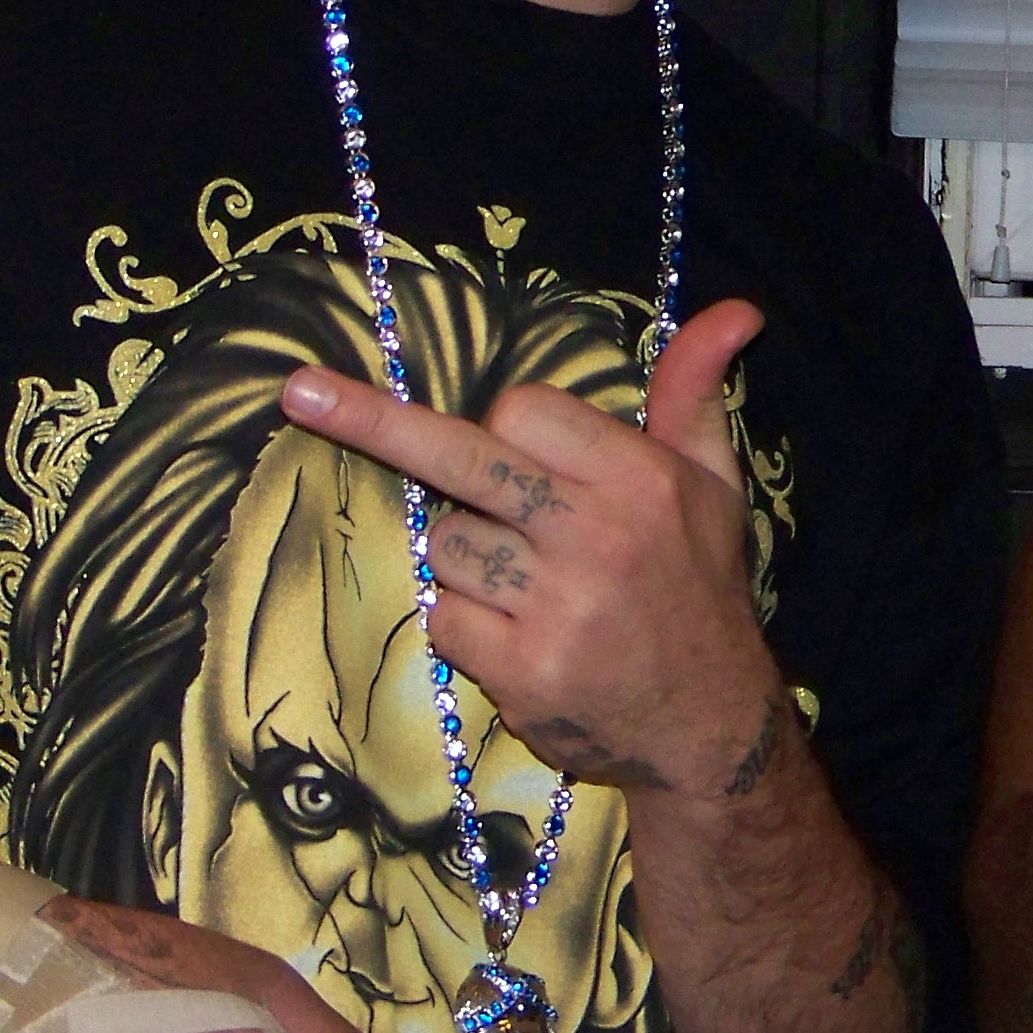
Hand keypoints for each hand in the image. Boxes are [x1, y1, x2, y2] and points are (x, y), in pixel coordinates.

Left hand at [279, 298, 782, 796]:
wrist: (711, 723)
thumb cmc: (699, 585)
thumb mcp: (712, 481)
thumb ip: (694, 391)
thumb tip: (736, 308)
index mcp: (639, 478)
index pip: (523, 411)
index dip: (507, 427)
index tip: (521, 454)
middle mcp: (596, 535)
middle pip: (459, 458)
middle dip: (374, 423)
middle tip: (297, 391)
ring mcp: (555, 606)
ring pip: (444, 544)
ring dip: (462, 556)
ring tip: (523, 582)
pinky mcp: (521, 670)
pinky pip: (441, 616)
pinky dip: (460, 620)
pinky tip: (510, 633)